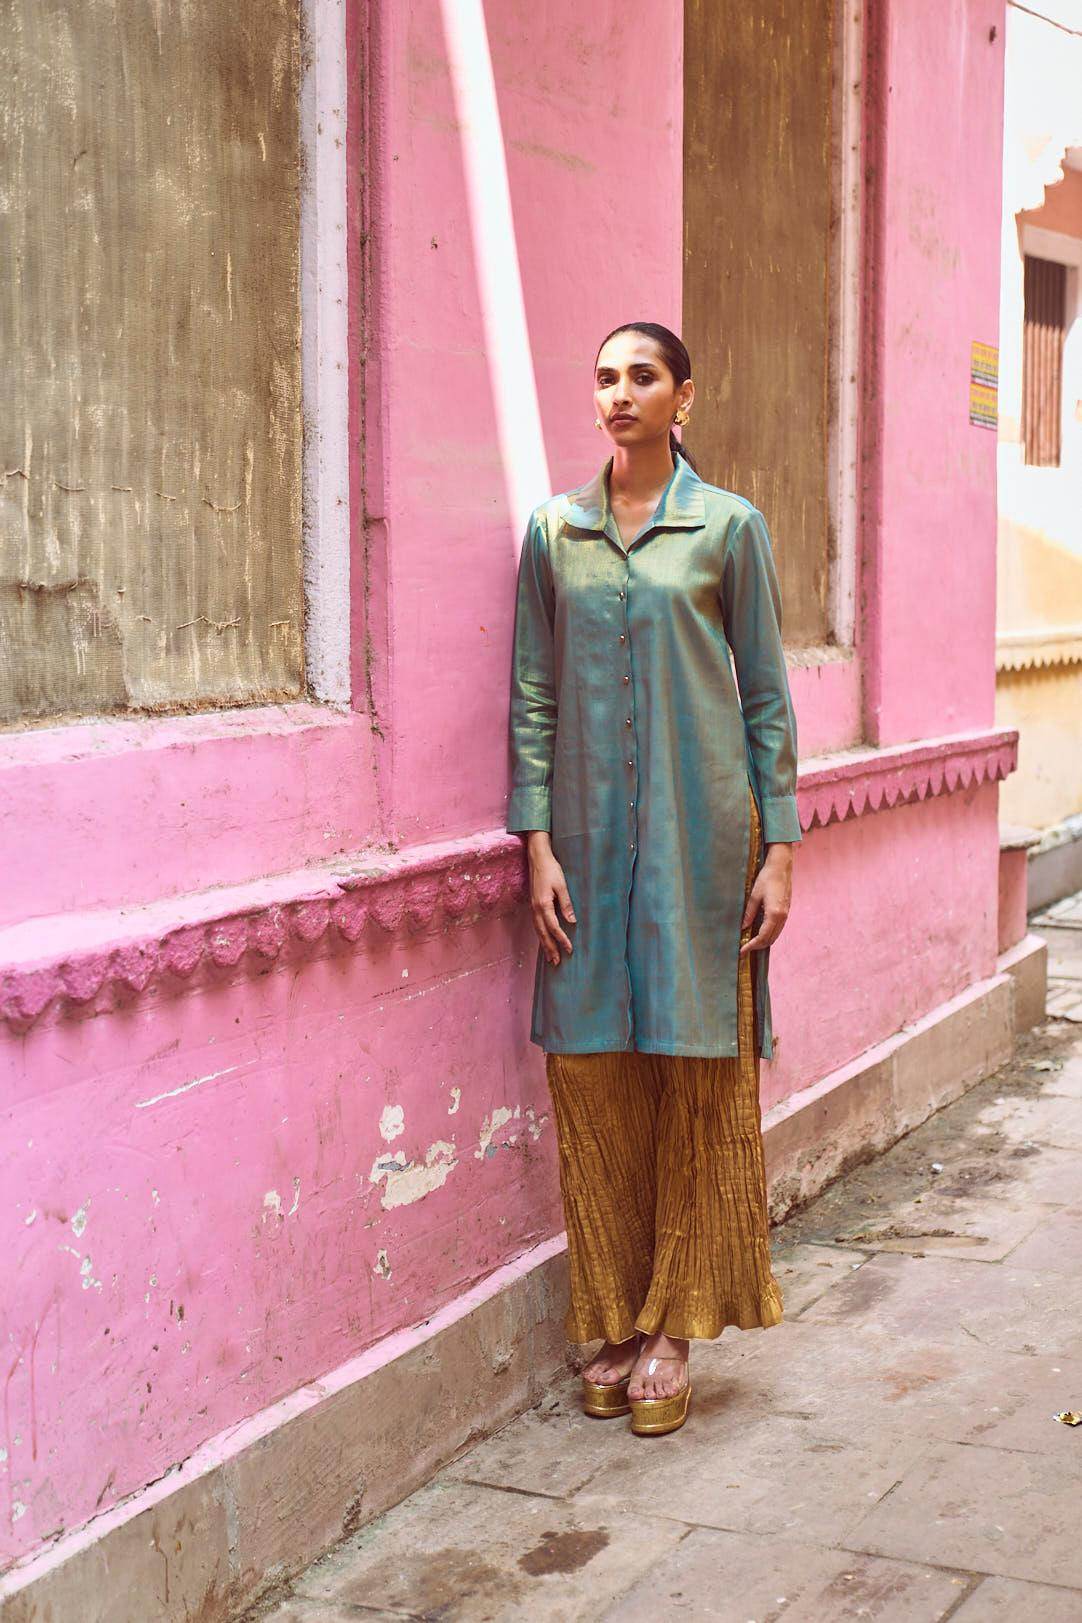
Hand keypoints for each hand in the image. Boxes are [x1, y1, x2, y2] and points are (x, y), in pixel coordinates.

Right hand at [525, 832, 575, 965]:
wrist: (537, 858)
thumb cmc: (551, 870)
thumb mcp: (562, 885)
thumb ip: (566, 904)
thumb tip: (571, 921)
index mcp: (543, 904)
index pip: (553, 927)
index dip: (561, 939)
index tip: (569, 949)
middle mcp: (536, 909)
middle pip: (543, 933)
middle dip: (550, 948)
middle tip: (556, 962)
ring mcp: (533, 907)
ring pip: (538, 931)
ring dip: (544, 945)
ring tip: (550, 957)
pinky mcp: (533, 905)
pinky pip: (536, 925)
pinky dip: (540, 936)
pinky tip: (544, 941)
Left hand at [739, 843, 792, 955]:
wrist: (781, 867)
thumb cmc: (767, 878)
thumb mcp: (754, 895)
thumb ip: (749, 913)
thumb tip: (743, 927)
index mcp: (774, 914)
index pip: (762, 937)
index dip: (751, 946)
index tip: (742, 950)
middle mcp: (782, 917)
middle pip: (770, 939)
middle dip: (757, 946)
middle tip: (744, 948)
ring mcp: (786, 914)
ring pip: (775, 935)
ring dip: (763, 941)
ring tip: (750, 942)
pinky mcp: (786, 911)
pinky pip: (778, 928)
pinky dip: (769, 934)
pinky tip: (760, 932)